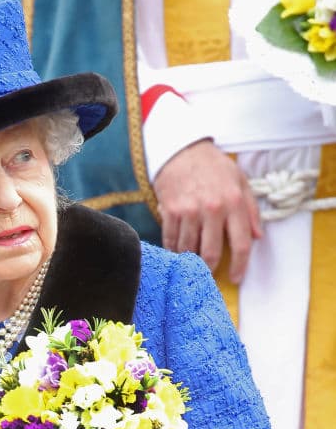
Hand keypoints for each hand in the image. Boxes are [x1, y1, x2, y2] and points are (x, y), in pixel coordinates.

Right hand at [153, 139, 262, 283]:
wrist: (182, 151)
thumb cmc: (213, 167)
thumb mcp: (240, 182)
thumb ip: (251, 210)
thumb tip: (258, 236)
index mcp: (233, 202)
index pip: (241, 243)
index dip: (240, 265)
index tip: (235, 277)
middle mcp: (212, 208)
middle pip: (211, 253)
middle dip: (210, 269)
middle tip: (208, 274)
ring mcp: (190, 211)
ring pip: (189, 249)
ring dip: (190, 259)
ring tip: (191, 259)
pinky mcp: (171, 211)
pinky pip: (172, 240)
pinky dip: (174, 249)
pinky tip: (177, 250)